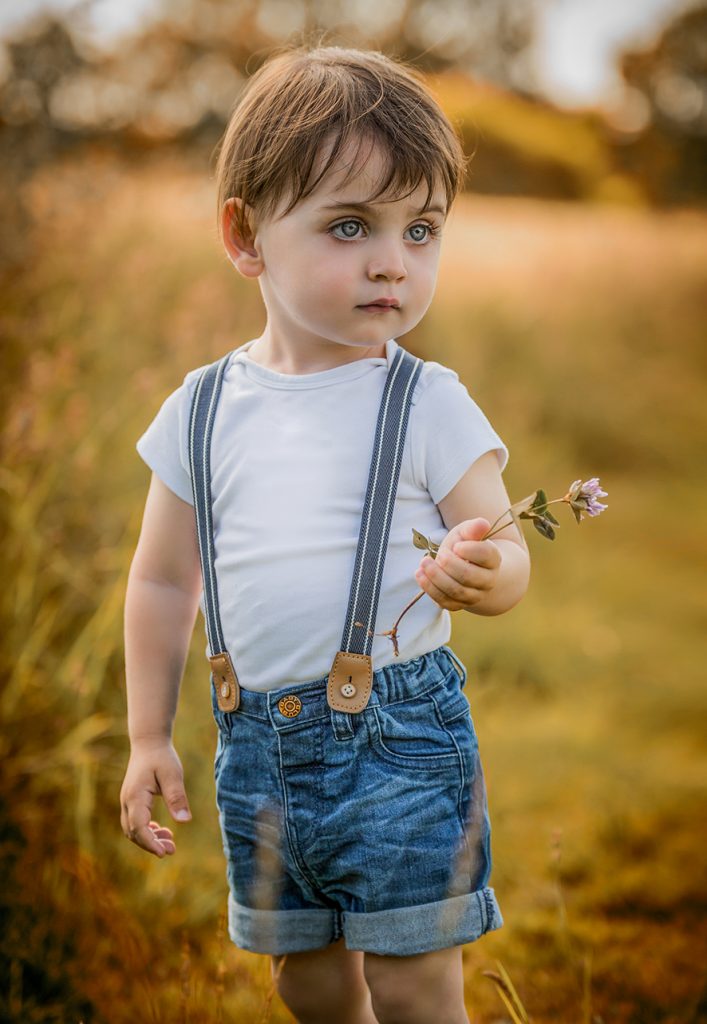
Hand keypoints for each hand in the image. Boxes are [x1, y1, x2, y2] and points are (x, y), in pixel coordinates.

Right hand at [120, 739, 191, 857]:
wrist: (149, 743)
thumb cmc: (162, 757)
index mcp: (135, 796)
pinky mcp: (131, 801)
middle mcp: (126, 801)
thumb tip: (184, 821)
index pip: (139, 827)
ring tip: (170, 842)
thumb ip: (177, 797)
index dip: (150, 843)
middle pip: (133, 833)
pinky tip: (160, 830)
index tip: (164, 853)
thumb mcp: (173, 775)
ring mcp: (126, 801)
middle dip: (151, 844)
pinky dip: (146, 830)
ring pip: (132, 829)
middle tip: (171, 850)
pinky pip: (134, 822)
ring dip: (148, 838)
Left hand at [414, 517, 501, 610]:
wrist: (464, 567)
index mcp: (493, 559)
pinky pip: (445, 602)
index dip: (469, 550)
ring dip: (436, 576)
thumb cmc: (465, 546)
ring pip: (455, 591)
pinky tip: (420, 574)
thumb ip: (472, 529)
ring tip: (424, 562)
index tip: (456, 546)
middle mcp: (487, 580)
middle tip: (439, 554)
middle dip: (449, 564)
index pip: (485, 555)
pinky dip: (430, 589)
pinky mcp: (459, 605)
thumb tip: (483, 524)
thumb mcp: (466, 533)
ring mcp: (474, 595)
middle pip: (468, 576)